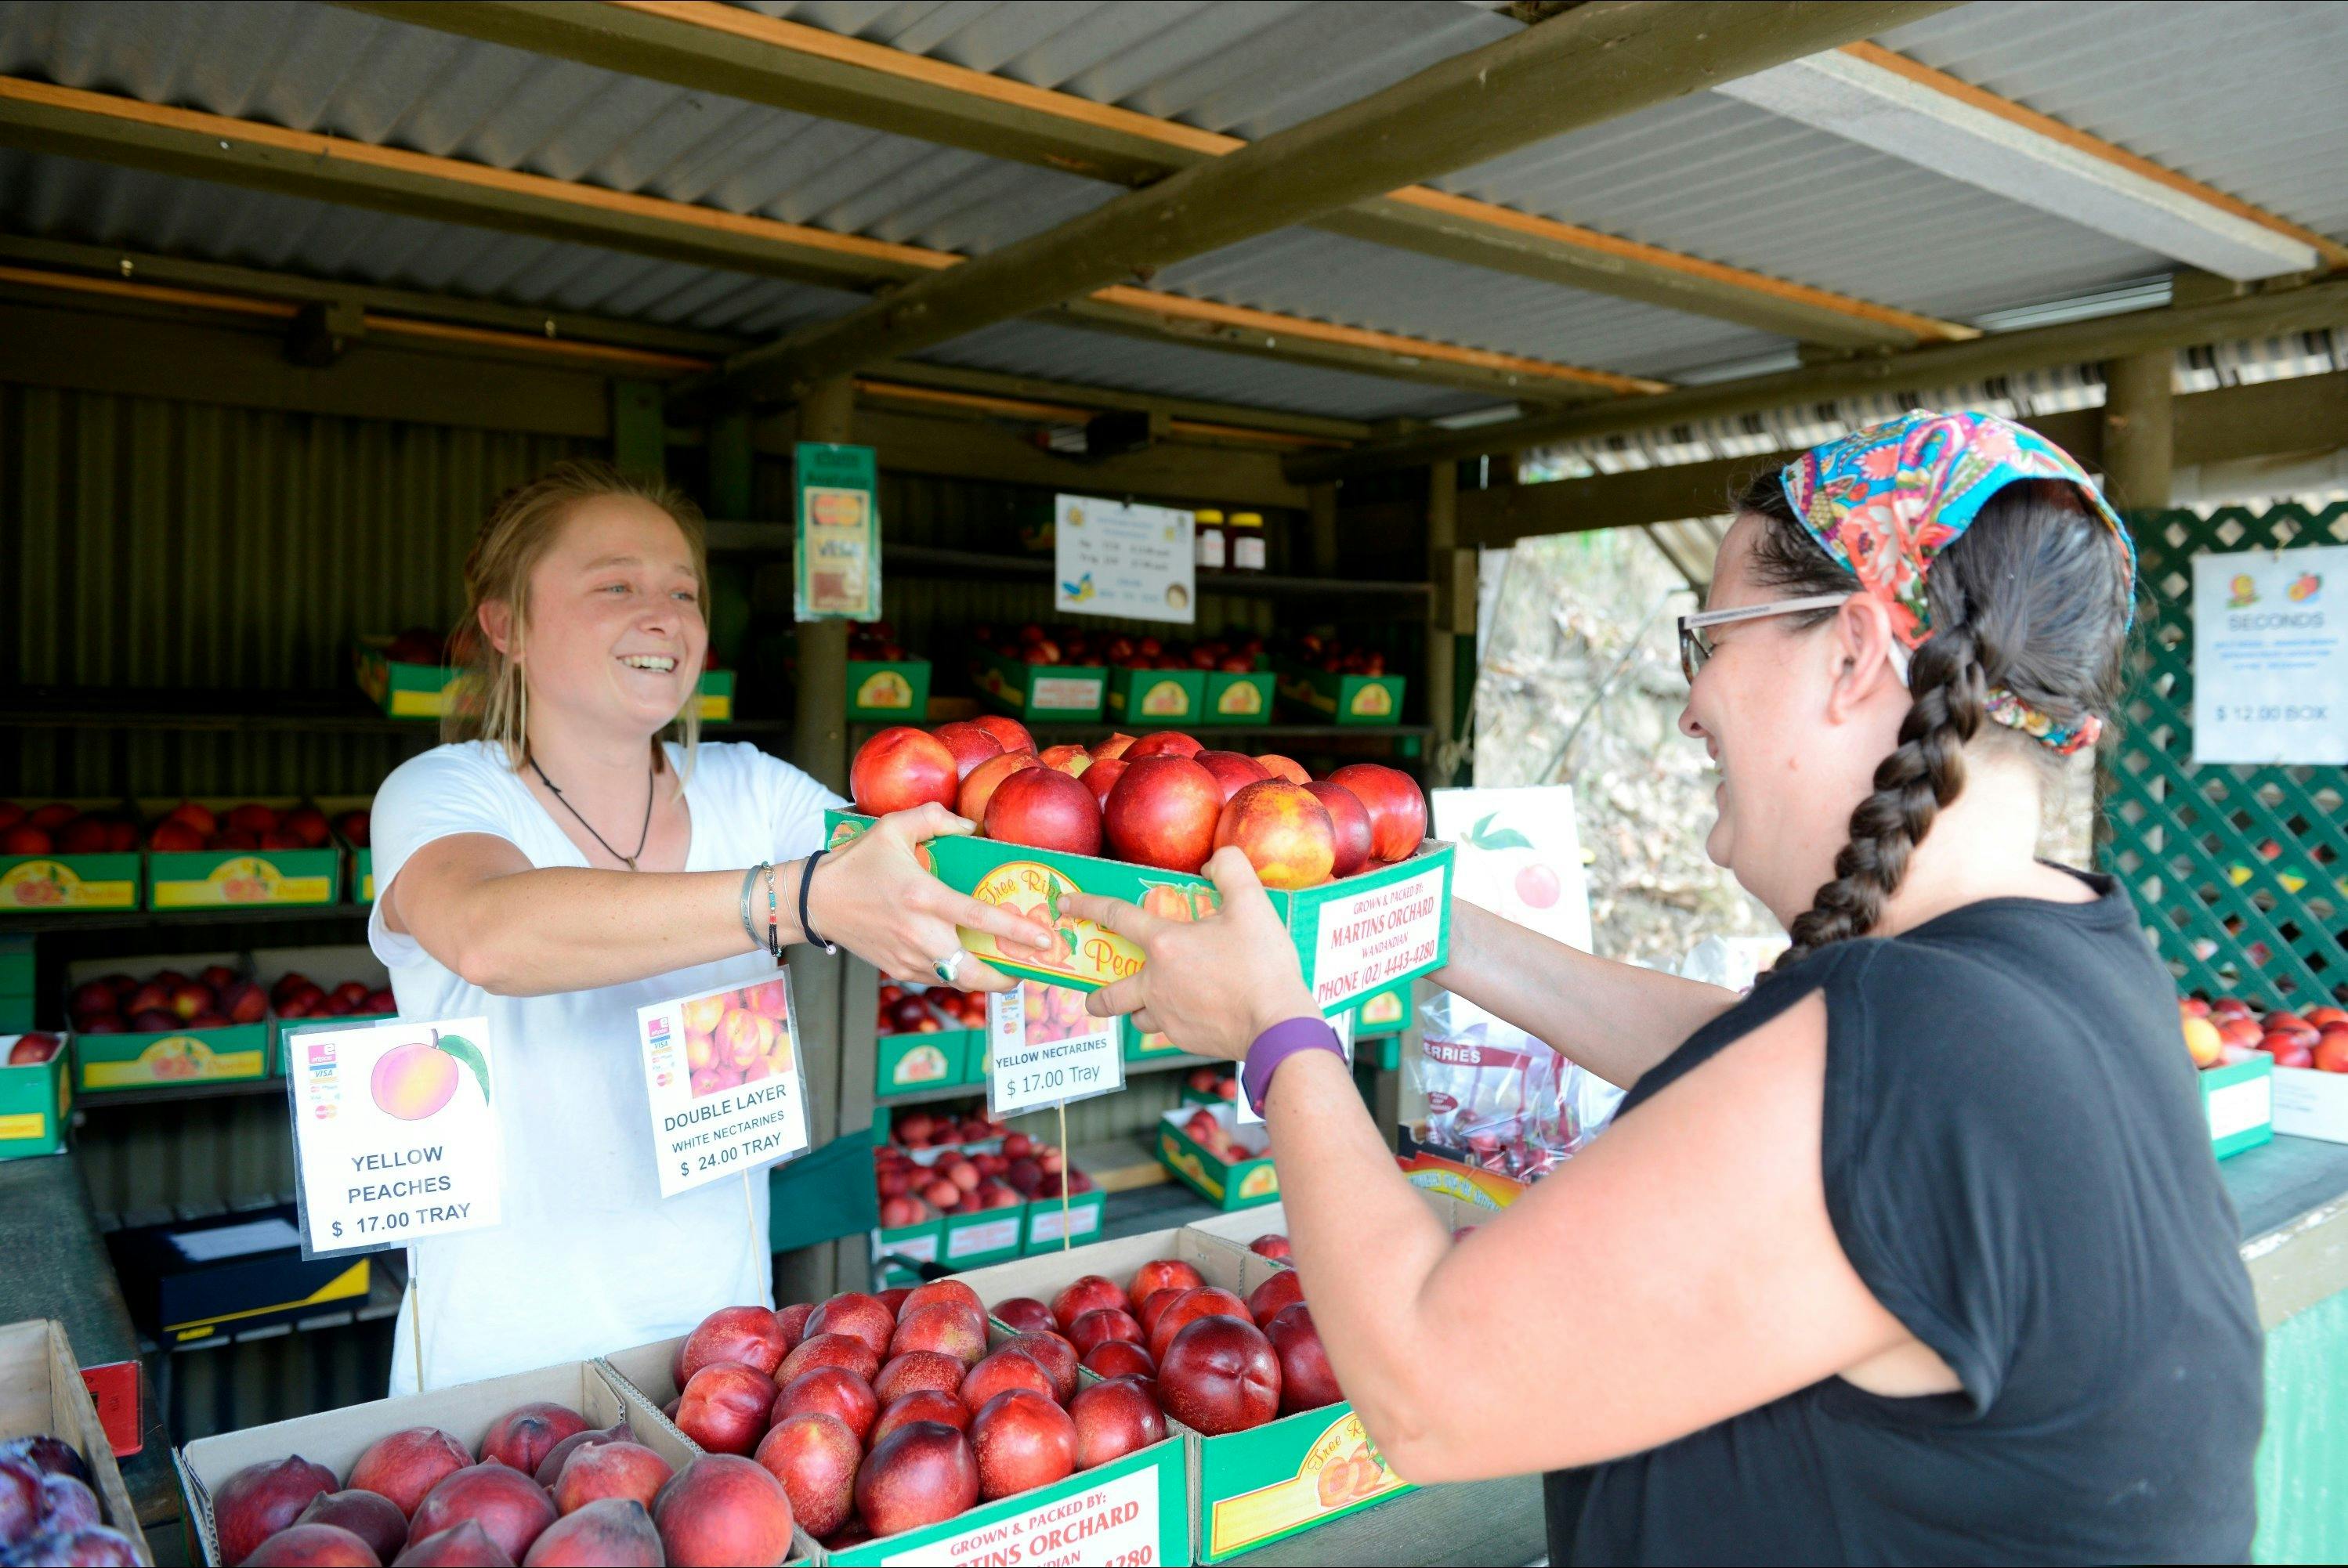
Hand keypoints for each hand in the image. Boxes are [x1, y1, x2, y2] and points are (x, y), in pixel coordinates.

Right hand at [807, 804, 1053, 990]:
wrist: (816, 901)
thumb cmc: (856, 863)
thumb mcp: (892, 828)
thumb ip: (934, 818)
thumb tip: (969, 826)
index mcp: (922, 895)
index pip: (977, 917)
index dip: (1015, 931)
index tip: (1044, 939)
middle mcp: (918, 932)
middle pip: (972, 971)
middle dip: (1005, 977)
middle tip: (1027, 967)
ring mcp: (907, 956)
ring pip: (957, 981)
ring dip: (984, 979)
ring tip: (1005, 967)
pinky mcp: (898, 969)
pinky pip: (938, 980)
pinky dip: (957, 975)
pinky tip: (968, 961)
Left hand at [1062, 847, 1318, 1060]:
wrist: (1277, 1025)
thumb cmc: (1262, 965)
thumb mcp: (1253, 904)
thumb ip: (1231, 869)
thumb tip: (1215, 861)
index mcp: (1165, 945)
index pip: (1116, 916)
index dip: (1087, 905)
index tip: (1064, 904)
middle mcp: (1156, 983)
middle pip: (1110, 994)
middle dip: (1096, 995)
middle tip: (1092, 996)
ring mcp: (1167, 1016)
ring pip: (1137, 1017)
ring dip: (1137, 1009)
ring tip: (1149, 1003)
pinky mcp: (1184, 1040)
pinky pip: (1167, 1030)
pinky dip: (1171, 1021)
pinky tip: (1193, 1014)